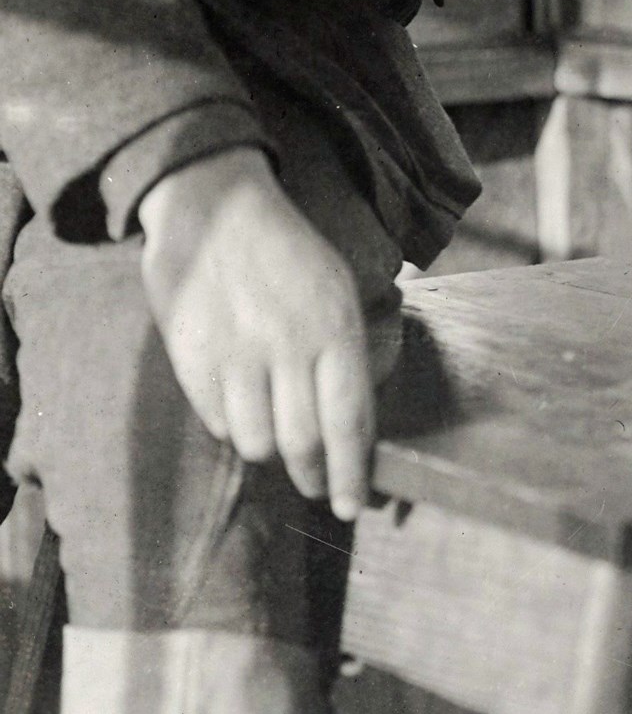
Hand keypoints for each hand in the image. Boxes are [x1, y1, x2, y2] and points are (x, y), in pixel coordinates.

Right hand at [138, 146, 373, 519]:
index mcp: (335, 326)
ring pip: (258, 441)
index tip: (354, 504)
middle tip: (318, 489)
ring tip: (278, 436)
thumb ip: (346, 350)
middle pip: (305, 441)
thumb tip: (354, 421)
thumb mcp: (336, 287)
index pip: (350, 419)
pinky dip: (232, 427)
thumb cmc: (289, 251)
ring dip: (272, 451)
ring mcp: (238, 357)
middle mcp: (290, 347)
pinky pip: (217, 421)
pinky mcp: (194, 362)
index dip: (353, 472)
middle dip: (315, 476)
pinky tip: (241, 406)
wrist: (215, 209)